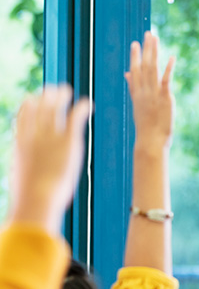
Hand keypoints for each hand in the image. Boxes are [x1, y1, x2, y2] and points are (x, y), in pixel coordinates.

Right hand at [8, 85, 90, 232]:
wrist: (37, 198)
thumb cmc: (30, 199)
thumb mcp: (23, 182)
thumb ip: (26, 176)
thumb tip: (26, 189)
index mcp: (20, 144)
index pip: (22, 118)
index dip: (28, 106)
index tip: (33, 99)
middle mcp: (34, 136)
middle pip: (38, 108)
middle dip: (45, 96)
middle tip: (53, 90)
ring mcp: (50, 137)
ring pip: (54, 108)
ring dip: (61, 97)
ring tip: (67, 90)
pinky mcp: (68, 141)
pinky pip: (75, 118)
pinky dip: (81, 108)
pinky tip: (87, 104)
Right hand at [125, 31, 175, 148]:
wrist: (150, 141)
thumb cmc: (146, 126)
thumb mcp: (138, 105)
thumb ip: (133, 88)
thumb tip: (128, 74)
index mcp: (137, 93)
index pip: (134, 70)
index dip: (135, 56)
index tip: (135, 43)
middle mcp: (143, 91)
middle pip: (143, 66)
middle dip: (146, 49)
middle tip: (148, 34)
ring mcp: (153, 94)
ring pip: (152, 69)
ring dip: (154, 53)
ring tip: (155, 39)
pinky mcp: (164, 98)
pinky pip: (166, 80)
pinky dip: (168, 68)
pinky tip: (172, 57)